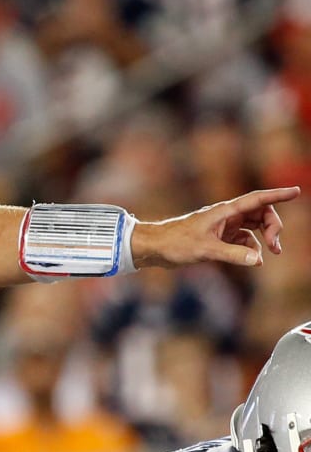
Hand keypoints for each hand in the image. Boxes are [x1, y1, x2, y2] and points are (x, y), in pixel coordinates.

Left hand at [132, 186, 300, 268]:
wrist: (155, 248)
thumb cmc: (175, 243)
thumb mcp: (205, 250)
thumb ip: (232, 255)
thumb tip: (258, 260)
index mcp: (224, 211)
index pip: (257, 199)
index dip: (277, 195)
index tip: (296, 191)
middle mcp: (226, 216)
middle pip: (261, 214)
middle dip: (273, 227)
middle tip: (275, 246)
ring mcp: (224, 226)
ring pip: (254, 228)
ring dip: (264, 239)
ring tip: (270, 253)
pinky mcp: (219, 238)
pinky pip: (243, 240)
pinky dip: (250, 249)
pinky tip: (251, 260)